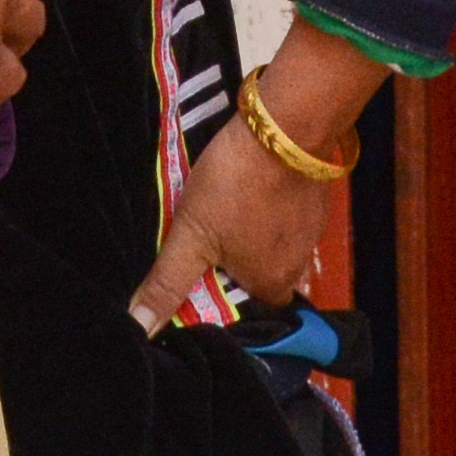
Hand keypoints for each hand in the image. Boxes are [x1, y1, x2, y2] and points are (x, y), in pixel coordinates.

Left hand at [130, 29, 380, 328]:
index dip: (220, 300)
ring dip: (248, 240)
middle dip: (232, 267)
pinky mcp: (314, 202)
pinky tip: (244, 199)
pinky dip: (264, 215)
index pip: (246, 311)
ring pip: (271, 248)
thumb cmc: (234, 187)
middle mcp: (300, 267)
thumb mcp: (190, 237)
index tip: (197, 282)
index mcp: (273, 285)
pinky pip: (284, 221)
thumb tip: (141, 327)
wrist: (281, 128)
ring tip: (220, 221)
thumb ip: (167, 284)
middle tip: (204, 246)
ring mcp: (310, 233)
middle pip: (258, 279)